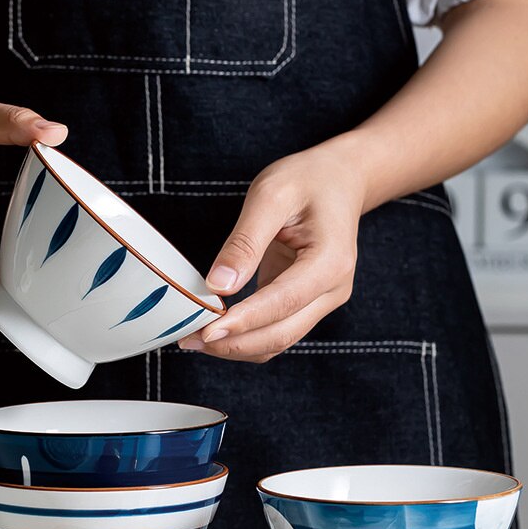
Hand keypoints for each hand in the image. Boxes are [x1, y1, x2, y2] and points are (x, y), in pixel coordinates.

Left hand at [178, 139, 363, 361]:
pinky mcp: (307, 304)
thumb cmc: (307, 180)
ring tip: (194, 339)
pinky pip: (276, 331)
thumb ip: (245, 242)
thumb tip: (218, 285)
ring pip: (278, 341)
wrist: (339, 181)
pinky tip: (215, 332)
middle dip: (233, 343)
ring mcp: (323, 301)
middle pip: (281, 334)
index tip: (206, 331)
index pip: (282, 303)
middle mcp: (333, 290)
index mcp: (330, 262)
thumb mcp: (271, 195)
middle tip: (188, 339)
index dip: (243, 322)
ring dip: (236, 347)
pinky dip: (245, 337)